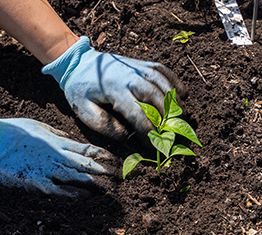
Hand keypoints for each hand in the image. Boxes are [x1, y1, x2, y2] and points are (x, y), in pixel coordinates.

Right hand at [0, 105, 113, 196]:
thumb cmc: (10, 131)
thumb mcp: (38, 127)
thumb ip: (57, 135)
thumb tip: (70, 140)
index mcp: (58, 142)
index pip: (87, 149)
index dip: (104, 157)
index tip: (117, 162)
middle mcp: (56, 155)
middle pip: (87, 165)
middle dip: (104, 173)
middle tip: (121, 179)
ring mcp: (46, 169)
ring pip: (77, 178)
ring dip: (93, 185)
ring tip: (108, 191)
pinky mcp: (34, 182)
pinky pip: (58, 191)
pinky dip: (71, 195)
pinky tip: (83, 198)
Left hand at [42, 36, 184, 139]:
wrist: (79, 64)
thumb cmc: (81, 90)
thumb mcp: (84, 111)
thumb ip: (104, 125)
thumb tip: (127, 135)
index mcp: (114, 90)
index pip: (137, 113)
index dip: (149, 131)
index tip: (155, 145)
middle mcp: (129, 76)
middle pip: (155, 96)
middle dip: (166, 117)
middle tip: (172, 133)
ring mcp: (137, 68)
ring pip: (163, 82)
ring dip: (174, 101)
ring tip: (180, 118)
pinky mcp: (142, 64)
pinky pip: (163, 71)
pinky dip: (175, 82)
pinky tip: (182, 95)